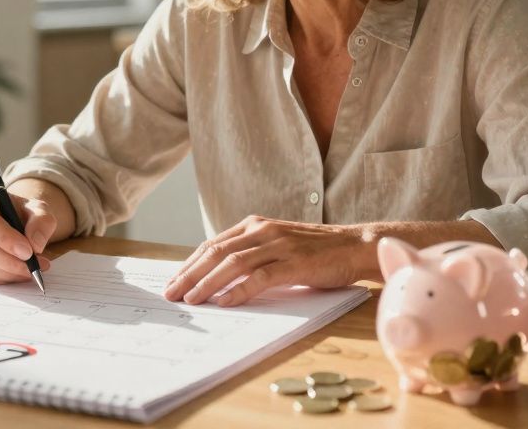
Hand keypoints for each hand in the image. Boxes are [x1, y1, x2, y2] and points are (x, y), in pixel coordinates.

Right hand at [0, 185, 55, 284]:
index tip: (28, 252)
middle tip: (32, 267)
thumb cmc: (22, 213)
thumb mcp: (39, 209)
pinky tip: (15, 274)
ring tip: (30, 270)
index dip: (5, 238)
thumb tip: (35, 245)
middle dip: (8, 260)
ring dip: (7, 272)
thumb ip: (42, 222)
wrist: (13, 222)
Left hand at [163, 215, 377, 306]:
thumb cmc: (315, 251)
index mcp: (255, 224)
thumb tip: (218, 279)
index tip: (173, 282)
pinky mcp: (295, 263)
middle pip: (216, 252)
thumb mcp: (277, 246)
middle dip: (190, 274)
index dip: (190, 264)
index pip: (212, 244)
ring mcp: (279, 245)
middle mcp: (263, 230)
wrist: (355, 246)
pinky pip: (261, 277)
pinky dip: (240, 290)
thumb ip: (252, 255)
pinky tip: (225, 302)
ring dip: (208, 283)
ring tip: (192, 300)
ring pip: (233, 263)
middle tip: (172, 294)